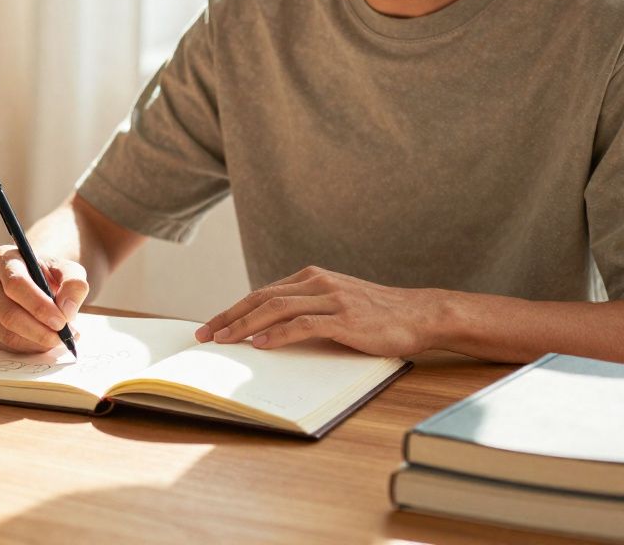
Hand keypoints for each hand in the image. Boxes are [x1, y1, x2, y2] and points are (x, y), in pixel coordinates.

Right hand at [0, 245, 87, 352]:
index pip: (16, 285)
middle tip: (63, 338)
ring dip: (36, 343)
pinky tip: (42, 342)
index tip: (61, 322)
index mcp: (3, 258)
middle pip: (9, 314)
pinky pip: (2, 345)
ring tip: (58, 339)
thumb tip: (66, 310)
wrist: (35, 281)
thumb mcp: (69, 270)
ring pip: (5, 333)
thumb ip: (74, 284)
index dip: (39, 307)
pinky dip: (26, 349)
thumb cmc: (50, 274)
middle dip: (40, 331)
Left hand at [193, 266, 440, 357]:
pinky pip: (303, 325)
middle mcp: (317, 282)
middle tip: (204, 336)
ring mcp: (331, 298)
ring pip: (275, 309)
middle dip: (228, 318)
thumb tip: (267, 331)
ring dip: (244, 326)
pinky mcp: (344, 318)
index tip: (210, 327)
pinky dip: (277, 335)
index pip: (261, 293)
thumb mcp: (336, 302)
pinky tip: (260, 345)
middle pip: (261, 298)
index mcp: (311, 277)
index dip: (232, 310)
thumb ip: (306, 309)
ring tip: (223, 341)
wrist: (419, 314)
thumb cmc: (376, 314)